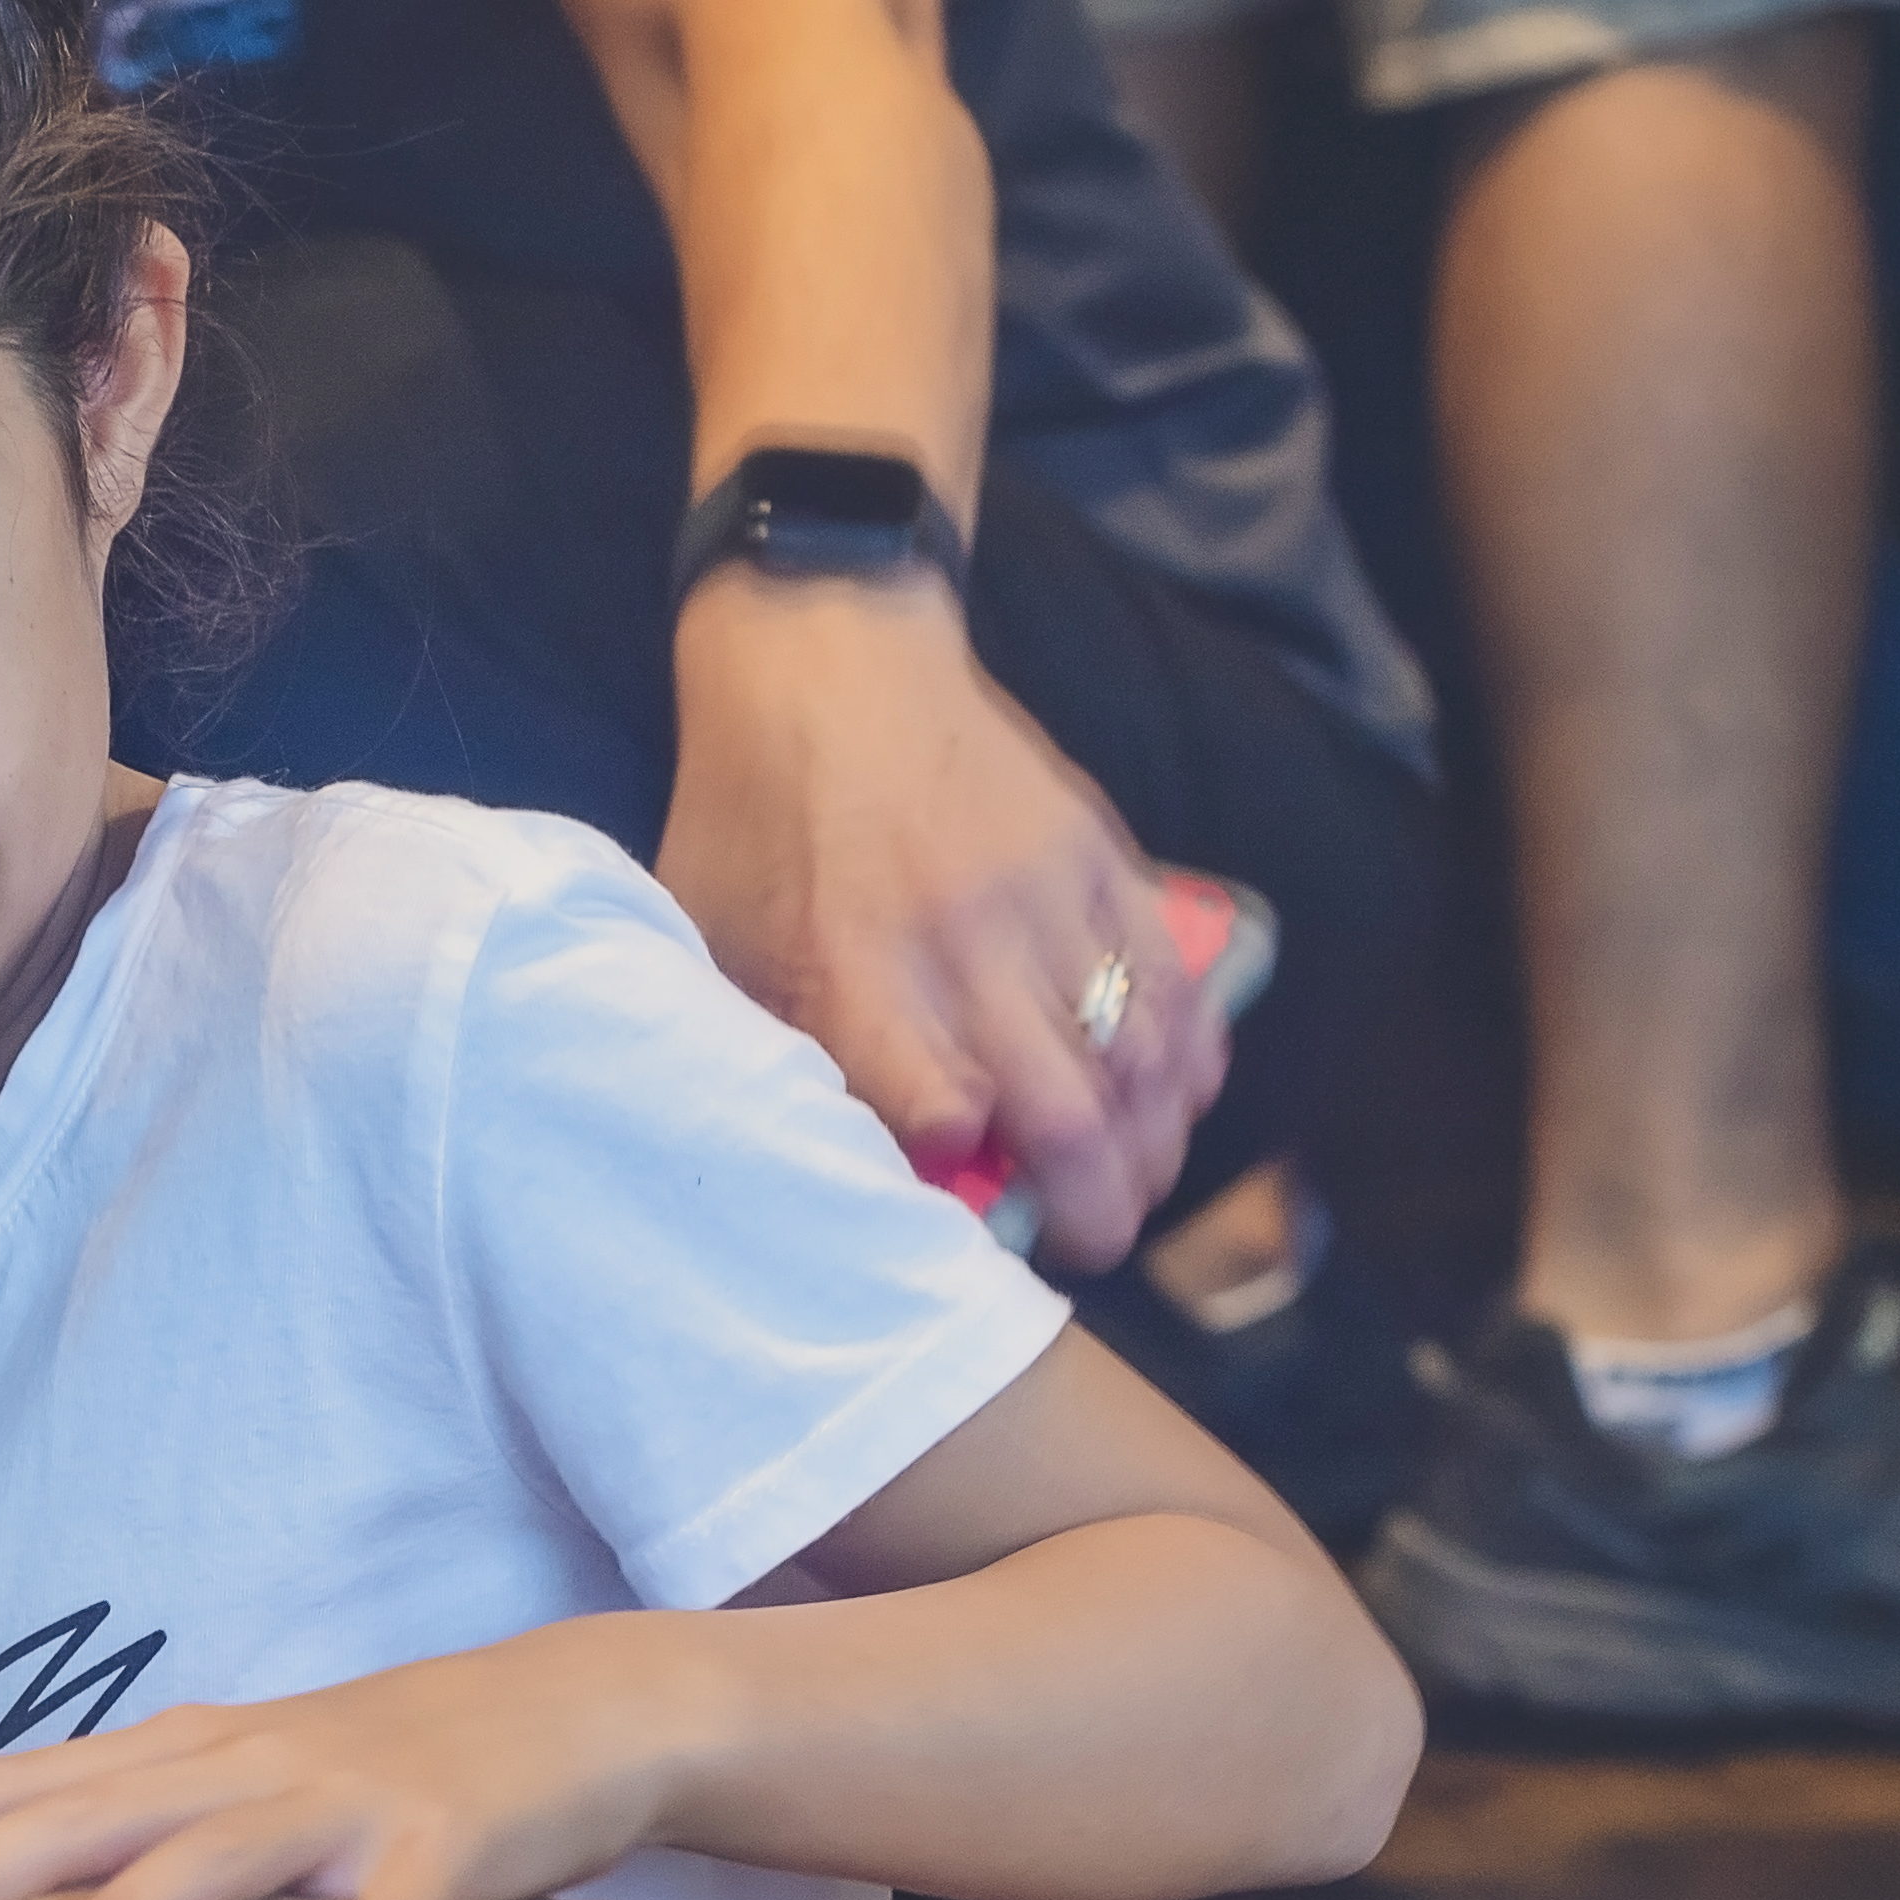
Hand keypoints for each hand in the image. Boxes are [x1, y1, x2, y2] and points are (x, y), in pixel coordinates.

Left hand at [0, 1624, 674, 1899]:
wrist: (568, 1707)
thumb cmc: (390, 1764)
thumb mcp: (248, 1779)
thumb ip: (147, 1826)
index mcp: (184, 1753)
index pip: (22, 1786)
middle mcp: (244, 1764)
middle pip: (83, 1816)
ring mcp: (346, 1801)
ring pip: (219, 1854)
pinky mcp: (449, 1844)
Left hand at [655, 569, 1233, 1273]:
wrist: (825, 652)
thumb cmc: (749, 813)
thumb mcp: (710, 936)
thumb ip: (766, 1042)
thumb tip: (825, 1155)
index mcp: (846, 965)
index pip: (936, 1108)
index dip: (968, 1182)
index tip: (971, 1222)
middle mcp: (956, 939)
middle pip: (1067, 1110)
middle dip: (1097, 1209)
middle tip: (1089, 1247)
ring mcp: (1043, 894)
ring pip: (1139, 1055)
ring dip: (1155, 1143)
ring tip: (1137, 1186)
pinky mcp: (1098, 853)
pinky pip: (1172, 977)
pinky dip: (1189, 1051)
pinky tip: (1181, 1097)